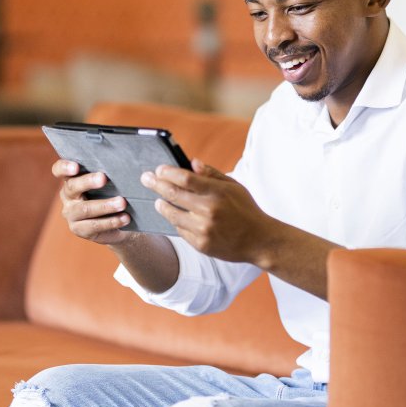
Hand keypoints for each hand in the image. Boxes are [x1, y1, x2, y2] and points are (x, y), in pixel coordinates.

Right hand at [54, 159, 140, 245]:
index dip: (64, 167)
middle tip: (103, 178)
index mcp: (71, 179)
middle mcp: (67, 196)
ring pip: (85, 209)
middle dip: (88, 182)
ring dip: (105, 205)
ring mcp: (71, 214)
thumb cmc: (113, 192)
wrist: (118, 221)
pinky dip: (111, 221)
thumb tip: (126, 167)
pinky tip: (125, 218)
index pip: (59, 170)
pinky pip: (94, 225)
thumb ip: (110, 171)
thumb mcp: (110, 181)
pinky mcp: (79, 229)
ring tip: (122, 203)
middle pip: (72, 187)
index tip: (76, 166)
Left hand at [143, 160, 276, 262]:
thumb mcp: (234, 186)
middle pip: (173, 195)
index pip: (185, 178)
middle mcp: (209, 210)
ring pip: (172, 215)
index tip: (159, 169)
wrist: (259, 240)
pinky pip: (180, 230)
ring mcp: (203, 229)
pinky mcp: (201, 244)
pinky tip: (174, 216)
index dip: (168, 172)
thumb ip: (212, 174)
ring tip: (157, 201)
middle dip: (156, 185)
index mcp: (217, 192)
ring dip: (161, 205)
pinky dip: (176, 221)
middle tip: (146, 179)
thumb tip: (191, 162)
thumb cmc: (246, 209)